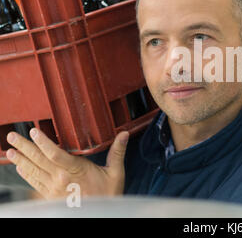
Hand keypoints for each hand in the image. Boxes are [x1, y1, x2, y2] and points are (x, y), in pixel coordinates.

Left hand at [6, 128, 128, 198]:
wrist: (99, 216)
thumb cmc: (107, 196)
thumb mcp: (115, 173)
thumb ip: (117, 152)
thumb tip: (123, 134)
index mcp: (76, 170)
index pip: (55, 154)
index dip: (43, 142)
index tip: (34, 132)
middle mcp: (61, 178)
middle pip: (39, 160)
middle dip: (24, 147)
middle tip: (12, 137)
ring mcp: (54, 188)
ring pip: (33, 171)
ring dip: (21, 159)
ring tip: (11, 150)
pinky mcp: (50, 196)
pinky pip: (35, 182)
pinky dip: (26, 174)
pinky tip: (20, 167)